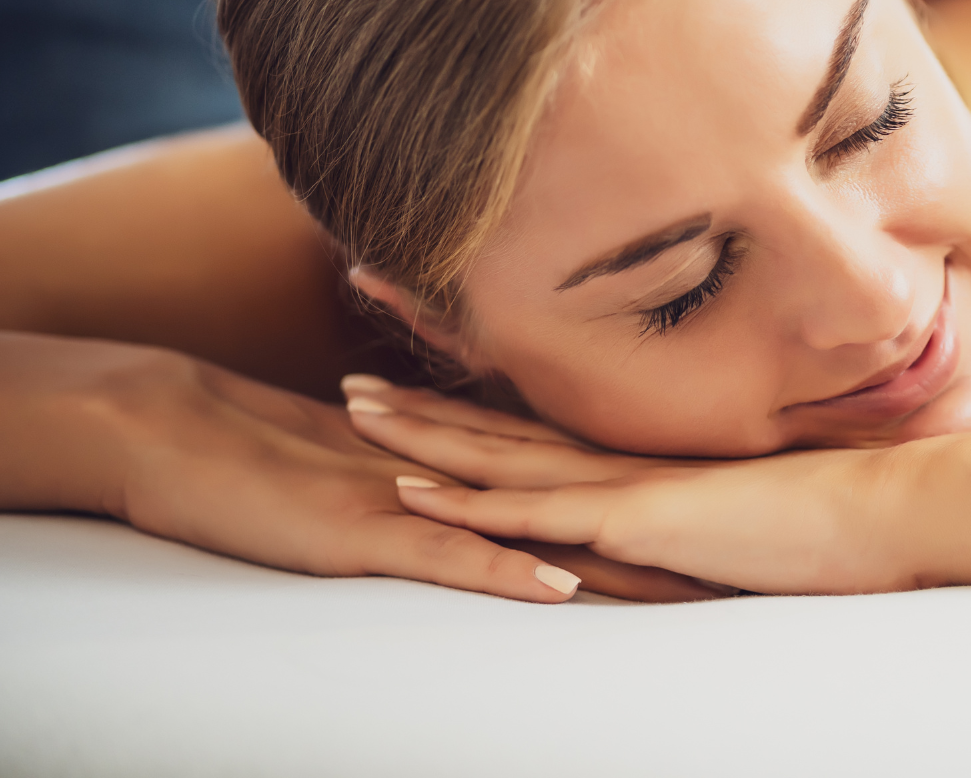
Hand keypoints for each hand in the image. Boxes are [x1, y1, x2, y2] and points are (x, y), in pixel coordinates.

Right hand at [0, 333, 705, 603]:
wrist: (178, 431)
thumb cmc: (269, 467)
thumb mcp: (377, 482)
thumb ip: (441, 491)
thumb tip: (490, 507)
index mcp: (471, 473)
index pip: (577, 493)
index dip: (649, 514)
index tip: (719, 536)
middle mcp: (463, 484)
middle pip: (583, 514)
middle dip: (661, 546)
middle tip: (742, 566)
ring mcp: (422, 504)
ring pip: (536, 534)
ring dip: (609, 564)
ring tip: (688, 591)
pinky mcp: (372, 530)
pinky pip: (452, 555)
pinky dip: (506, 571)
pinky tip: (557, 590)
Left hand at [346, 381, 917, 595]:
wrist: (882, 510)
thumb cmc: (833, 520)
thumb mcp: (748, 521)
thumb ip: (700, 525)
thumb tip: (674, 542)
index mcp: (646, 464)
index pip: (542, 432)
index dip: (480, 410)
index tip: (427, 385)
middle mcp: (623, 463)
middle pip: (503, 431)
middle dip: (424, 408)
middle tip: (352, 381)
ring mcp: (625, 486)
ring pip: (500, 458)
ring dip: (423, 439)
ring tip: (353, 414)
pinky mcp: (635, 520)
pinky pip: (533, 513)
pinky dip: (468, 501)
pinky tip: (413, 490)